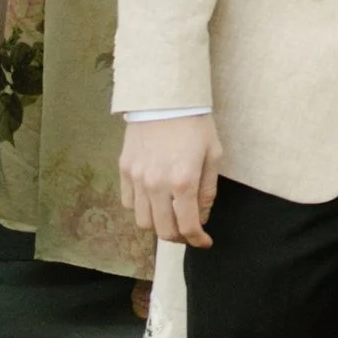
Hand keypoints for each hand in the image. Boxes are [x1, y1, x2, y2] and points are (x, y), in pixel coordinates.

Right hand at [120, 110, 219, 246]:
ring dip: (158, 225)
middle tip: (188, 230)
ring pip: (143, 221)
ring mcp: (137, 178)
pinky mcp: (124, 169)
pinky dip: (141, 208)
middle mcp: (156, 185)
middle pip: (163, 231)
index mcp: (183, 182)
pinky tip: (153, 200)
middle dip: (179, 237)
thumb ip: (207, 190)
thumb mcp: (213, 154)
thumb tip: (201, 216)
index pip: (188, 227)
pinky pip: (128, 203)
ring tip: (170, 216)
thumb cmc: (194, 123)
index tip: (204, 241)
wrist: (164, 96)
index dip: (198, 240)